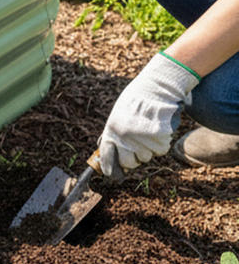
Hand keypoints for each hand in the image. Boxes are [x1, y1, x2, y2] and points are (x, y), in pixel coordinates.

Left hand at [98, 52, 199, 178]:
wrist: (157, 89)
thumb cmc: (136, 101)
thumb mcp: (117, 115)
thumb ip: (112, 133)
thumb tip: (103, 151)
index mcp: (112, 129)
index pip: (107, 156)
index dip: (108, 167)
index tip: (110, 174)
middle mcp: (126, 137)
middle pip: (128, 163)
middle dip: (132, 159)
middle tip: (136, 148)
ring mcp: (143, 139)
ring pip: (145, 158)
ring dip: (148, 150)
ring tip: (148, 132)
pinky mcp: (160, 140)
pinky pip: (160, 152)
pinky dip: (160, 145)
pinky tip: (158, 131)